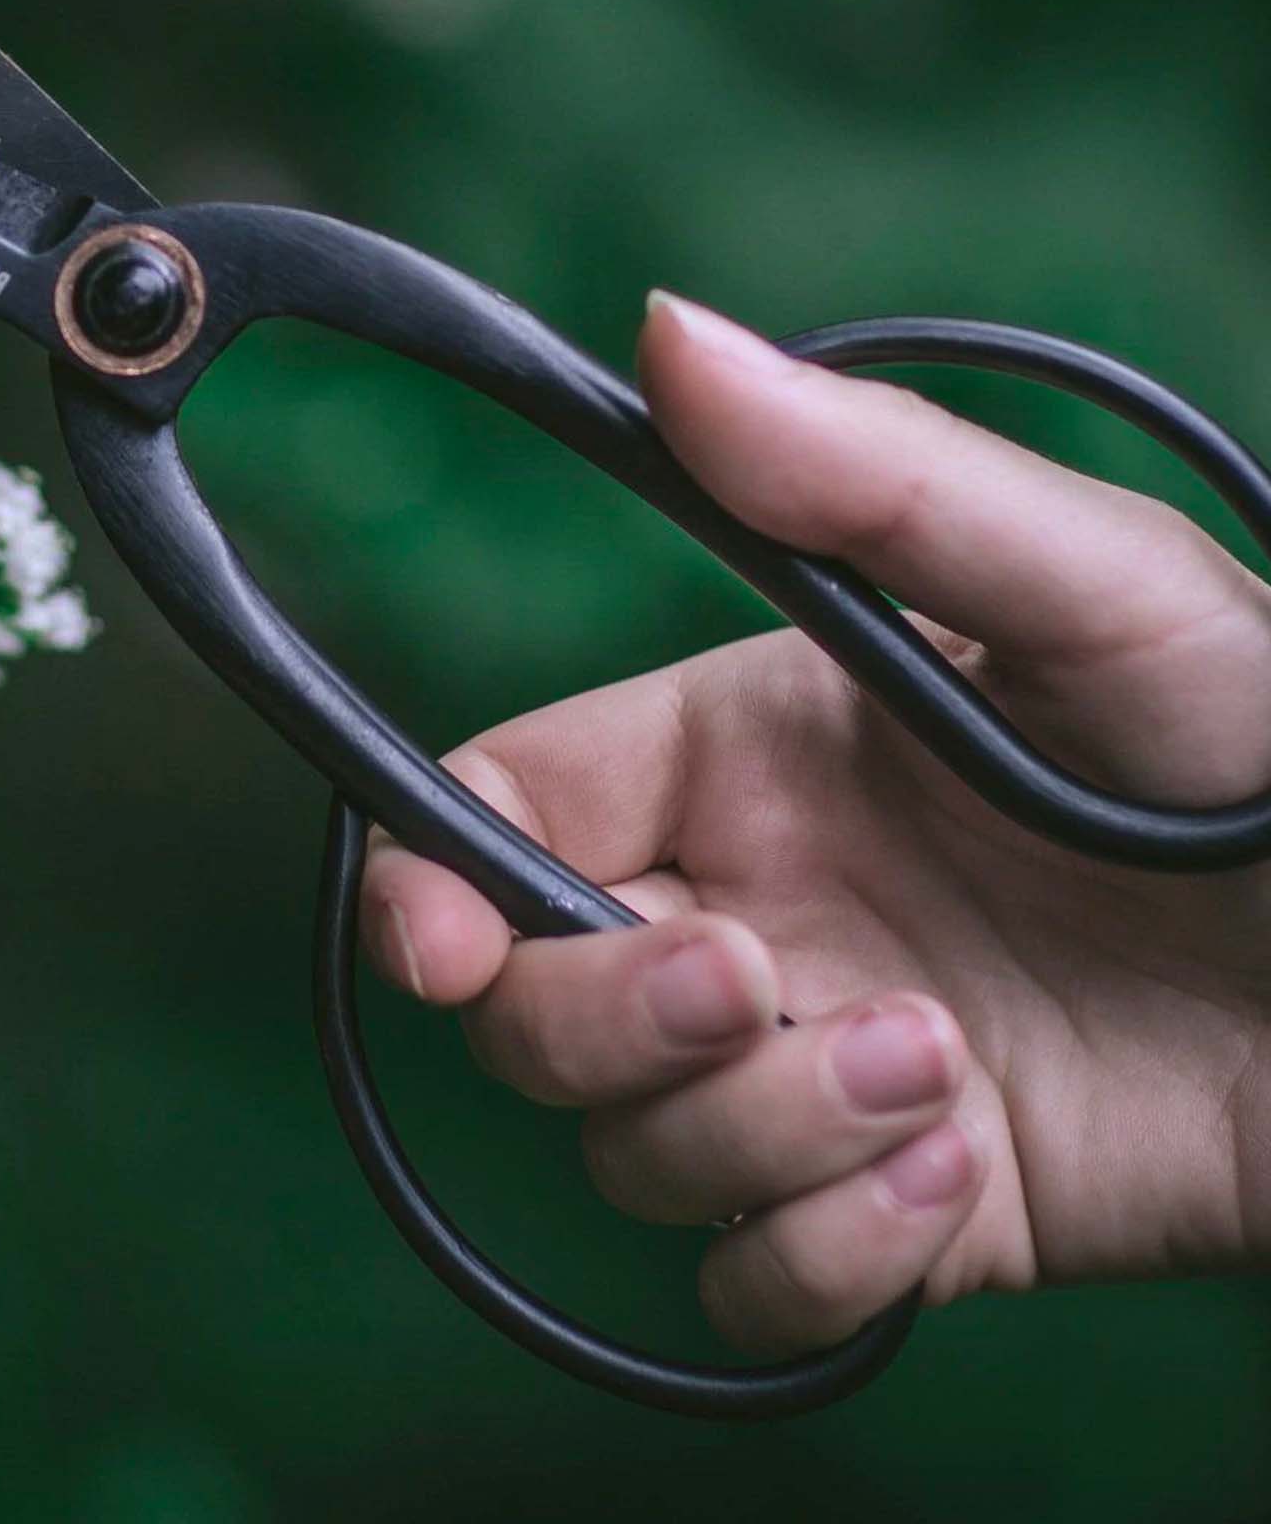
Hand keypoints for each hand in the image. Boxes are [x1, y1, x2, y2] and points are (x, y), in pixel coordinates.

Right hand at [364, 291, 1270, 1355]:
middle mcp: (749, 907)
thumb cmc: (1269, 746)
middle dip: (606, 1018)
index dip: (428, 881)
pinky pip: (755, 1284)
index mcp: (743, 754)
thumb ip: (869, 476)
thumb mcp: (1091, 590)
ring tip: (947, 1073)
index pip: (499, 811)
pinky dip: (827, 1258)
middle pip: (529, 1003)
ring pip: (636, 1150)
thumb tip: (666, 330)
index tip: (438, 944)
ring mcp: (815, 1068)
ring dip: (764, 1133)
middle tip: (765, 982)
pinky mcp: (901, 1214)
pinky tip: (960, 1180)